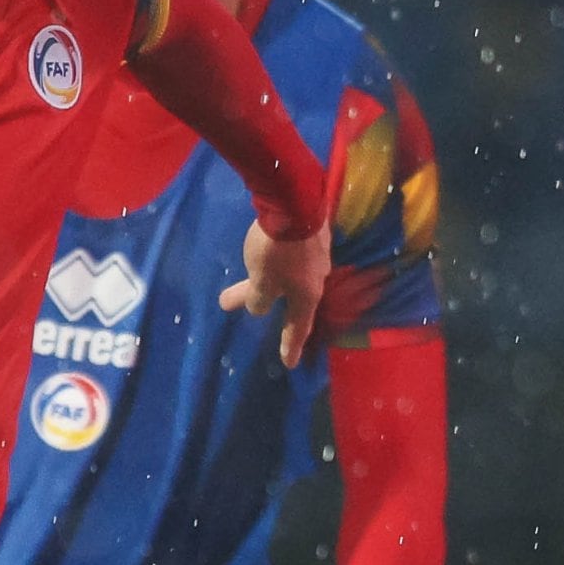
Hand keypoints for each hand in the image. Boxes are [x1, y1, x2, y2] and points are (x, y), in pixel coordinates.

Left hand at [219, 215, 330, 367]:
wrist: (296, 200)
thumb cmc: (278, 250)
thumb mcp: (261, 281)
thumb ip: (258, 299)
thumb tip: (259, 308)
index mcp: (307, 295)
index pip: (298, 327)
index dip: (291, 346)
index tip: (289, 364)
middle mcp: (318, 277)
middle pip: (292, 298)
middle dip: (267, 303)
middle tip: (245, 305)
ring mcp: (318, 253)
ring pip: (292, 275)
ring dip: (271, 279)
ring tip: (251, 275)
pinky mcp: (313, 233)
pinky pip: (295, 256)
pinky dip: (280, 262)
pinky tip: (272, 255)